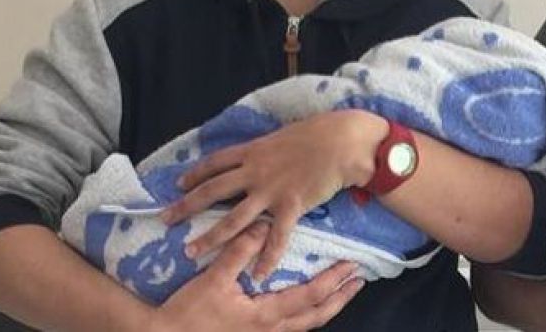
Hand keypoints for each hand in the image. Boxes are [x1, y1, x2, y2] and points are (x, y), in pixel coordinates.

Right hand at [151, 223, 363, 331]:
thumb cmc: (187, 314)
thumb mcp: (213, 280)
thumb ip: (239, 252)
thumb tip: (261, 225)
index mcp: (265, 316)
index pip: (310, 296)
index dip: (333, 282)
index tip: (352, 268)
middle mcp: (269, 330)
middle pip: (315, 316)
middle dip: (339, 299)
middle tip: (358, 282)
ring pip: (303, 324)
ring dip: (324, 307)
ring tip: (339, 293)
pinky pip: (286, 327)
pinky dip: (301, 316)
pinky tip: (302, 307)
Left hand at [160, 109, 388, 278]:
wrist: (343, 141)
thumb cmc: (321, 131)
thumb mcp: (286, 134)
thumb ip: (270, 147)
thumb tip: (268, 150)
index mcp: (254, 151)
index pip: (215, 163)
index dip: (195, 174)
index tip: (179, 183)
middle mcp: (255, 171)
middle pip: (212, 191)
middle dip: (186, 207)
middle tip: (165, 219)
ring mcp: (271, 190)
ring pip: (233, 218)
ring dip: (211, 237)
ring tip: (191, 252)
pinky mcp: (291, 205)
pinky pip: (276, 236)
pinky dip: (267, 257)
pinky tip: (259, 274)